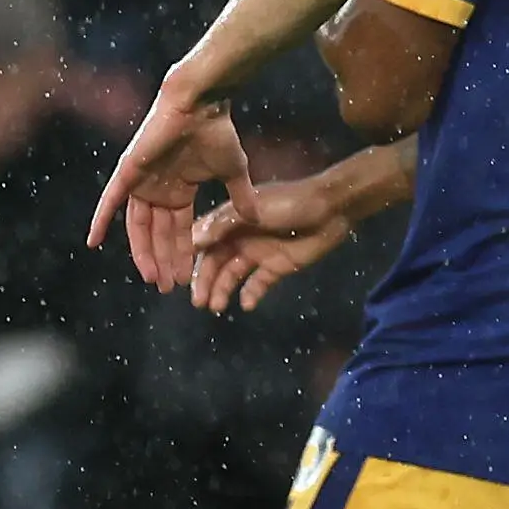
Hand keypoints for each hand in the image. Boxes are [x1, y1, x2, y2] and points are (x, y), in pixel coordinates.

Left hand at [88, 86, 255, 291]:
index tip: (187, 278)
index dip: (183, 254)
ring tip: (152, 277)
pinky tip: (94, 242)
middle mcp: (158, 190)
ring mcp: (141, 183)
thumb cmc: (217, 134)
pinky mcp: (127, 173)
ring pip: (138, 226)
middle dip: (164, 261)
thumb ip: (240, 196)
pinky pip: (110, 202)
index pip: (178, 230)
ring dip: (142, 252)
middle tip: (170, 287)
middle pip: (158, 234)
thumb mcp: (234, 172)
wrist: (200, 106)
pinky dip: (101, 220)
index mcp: (180, 191)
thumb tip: (256, 219)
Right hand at [190, 173, 356, 312]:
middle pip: (214, 263)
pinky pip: (258, 284)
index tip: (176, 275)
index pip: (202, 241)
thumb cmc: (291, 202)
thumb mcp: (253, 208)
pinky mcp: (277, 266)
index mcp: (230, 221)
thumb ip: (223, 225)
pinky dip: (251, 294)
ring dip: (222, 291)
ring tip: (216, 307)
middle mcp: (240, 238)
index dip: (188, 257)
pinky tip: (246, 304)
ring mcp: (258, 253)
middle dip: (204, 282)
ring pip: (232, 276)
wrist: (332, 208)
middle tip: (198, 301)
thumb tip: (192, 241)